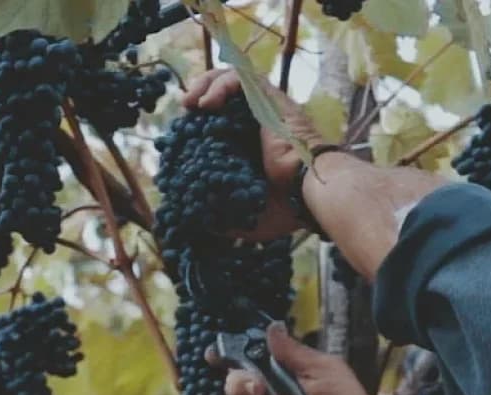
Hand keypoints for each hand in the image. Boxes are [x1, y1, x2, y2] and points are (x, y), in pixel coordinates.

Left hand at [182, 70, 325, 242]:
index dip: (200, 120)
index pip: (223, 119)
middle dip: (199, 94)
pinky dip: (220, 85)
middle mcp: (259, 121)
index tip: (182, 134)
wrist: (307, 193)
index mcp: (253, 144)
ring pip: (232, 77)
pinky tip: (206, 104)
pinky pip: (241, 78)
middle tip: (185, 110)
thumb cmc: (284, 208)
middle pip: (226, 92)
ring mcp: (266, 108)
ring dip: (206, 83)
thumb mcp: (244, 218)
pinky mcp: (270, 98)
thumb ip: (221, 217)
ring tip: (190, 103)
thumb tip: (196, 220)